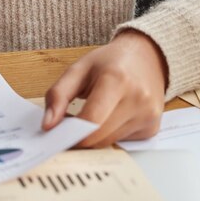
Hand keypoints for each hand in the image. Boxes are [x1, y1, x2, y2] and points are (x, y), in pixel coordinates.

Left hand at [42, 30, 167, 147]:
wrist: (147, 57)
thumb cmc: (111, 62)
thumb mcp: (79, 69)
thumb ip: (58, 95)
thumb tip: (47, 125)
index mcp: (117, 79)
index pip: (91, 120)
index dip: (70, 132)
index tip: (57, 132)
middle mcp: (138, 99)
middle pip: (98, 137)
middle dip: (79, 137)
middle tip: (69, 126)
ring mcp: (148, 115)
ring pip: (108, 143)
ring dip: (94, 137)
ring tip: (90, 118)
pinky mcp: (152, 128)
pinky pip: (121, 143)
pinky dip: (109, 136)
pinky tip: (110, 119)